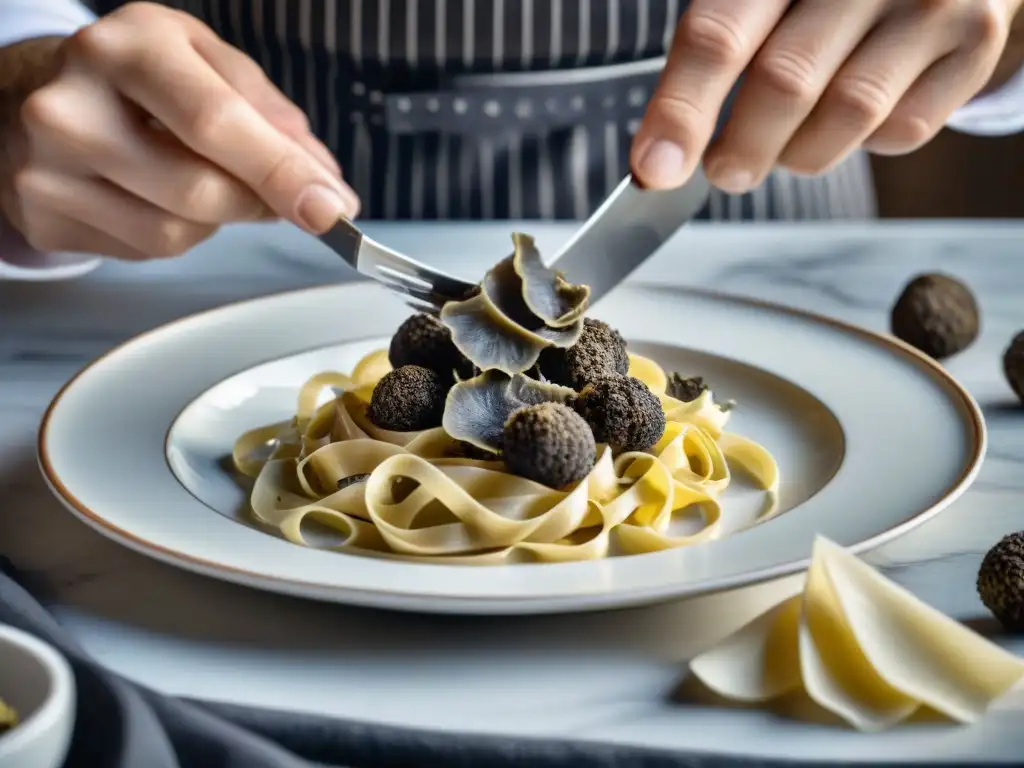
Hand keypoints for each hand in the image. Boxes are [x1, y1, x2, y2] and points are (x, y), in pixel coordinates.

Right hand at [0, 2, 358, 260]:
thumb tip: (322, 179)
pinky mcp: (45, 219)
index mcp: (124, 50)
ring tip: (200, 176)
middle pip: (201, 192)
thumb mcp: (199, 57)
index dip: (280, 173)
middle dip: (260, 203)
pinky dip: (175, 231)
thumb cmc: (128, 75)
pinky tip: (156, 194)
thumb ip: (267, 112)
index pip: (215, 123)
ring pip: (176, 234)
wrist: (22, 92)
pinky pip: (144, 252)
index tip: (331, 208)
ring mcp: (48, 170)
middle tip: (287, 198)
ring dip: (216, 219)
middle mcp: (72, 108)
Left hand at [632, 0, 1020, 192]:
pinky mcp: (972, 46)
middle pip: (785, 82)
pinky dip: (861, 144)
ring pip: (846, 116)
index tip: (655, 167)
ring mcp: (928, 4)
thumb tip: (662, 148)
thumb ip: (715, 43)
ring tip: (779, 146)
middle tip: (723, 170)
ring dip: (797, 153)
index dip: (681, 109)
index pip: (718, 35)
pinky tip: (845, 120)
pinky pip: (901, 130)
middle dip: (741, 148)